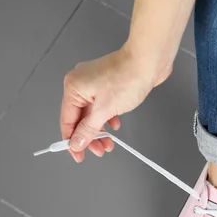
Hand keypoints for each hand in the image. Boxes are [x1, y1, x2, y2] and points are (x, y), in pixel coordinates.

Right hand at [60, 46, 168, 161]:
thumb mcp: (104, 110)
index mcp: (73, 88)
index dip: (72, 141)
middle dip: (90, 137)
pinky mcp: (108, 84)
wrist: (149, 60)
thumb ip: (88, 129)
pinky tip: (116, 124)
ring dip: (100, 130)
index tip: (79, 156)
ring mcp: (95, 83)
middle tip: (100, 151)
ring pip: (93, 114)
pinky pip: (103, 106)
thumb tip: (75, 143)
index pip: (67, 121)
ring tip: (110, 144)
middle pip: (80, 118)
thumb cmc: (127, 78)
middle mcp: (81, 84)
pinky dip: (107, 117)